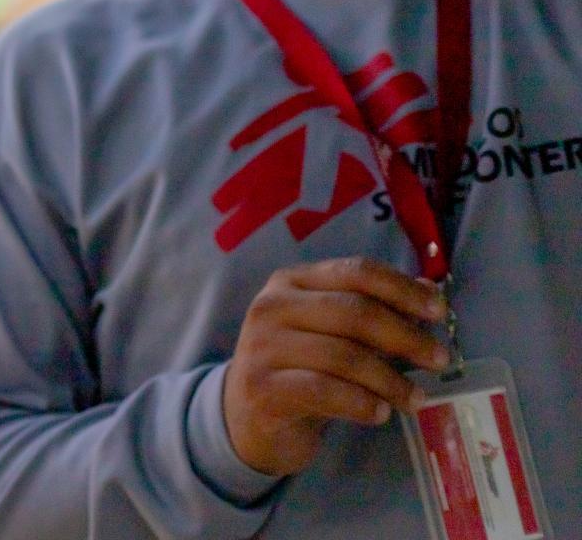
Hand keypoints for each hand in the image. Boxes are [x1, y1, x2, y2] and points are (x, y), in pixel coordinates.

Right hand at [222, 256, 450, 476]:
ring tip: (416, 399)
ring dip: (391, 380)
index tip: (440, 312)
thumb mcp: (332, 333)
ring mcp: (263, 346)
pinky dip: (362, 403)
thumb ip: (375, 311)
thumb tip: (430, 292)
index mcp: (291, 282)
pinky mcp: (263, 387)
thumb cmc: (299, 368)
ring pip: (343, 356)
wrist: (247, 417)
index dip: (402, 289)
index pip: (355, 271)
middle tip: (440, 360)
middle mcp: (271, 306)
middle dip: (405, 336)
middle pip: (353, 312)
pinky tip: (381, 414)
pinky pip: (325, 391)